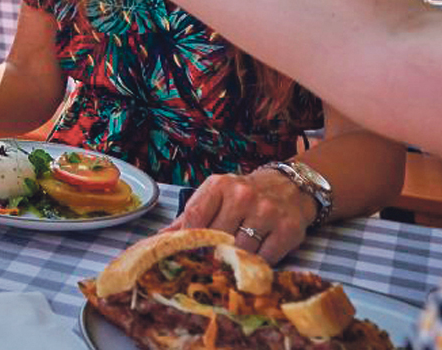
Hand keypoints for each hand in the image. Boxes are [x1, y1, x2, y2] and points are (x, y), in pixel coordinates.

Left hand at [162, 168, 315, 264]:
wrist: (289, 186)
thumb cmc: (244, 194)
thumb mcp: (216, 194)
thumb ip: (191, 216)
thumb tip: (161, 238)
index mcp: (220, 185)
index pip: (195, 217)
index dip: (187, 240)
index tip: (184, 255)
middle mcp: (243, 195)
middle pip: (217, 238)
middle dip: (211, 255)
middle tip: (208, 265)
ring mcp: (266, 212)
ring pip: (240, 252)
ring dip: (234, 262)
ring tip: (232, 262)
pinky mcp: (287, 230)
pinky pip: (265, 259)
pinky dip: (257, 265)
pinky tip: (254, 260)